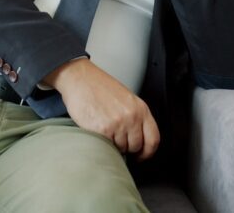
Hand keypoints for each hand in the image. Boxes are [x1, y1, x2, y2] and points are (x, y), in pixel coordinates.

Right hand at [44, 58, 159, 160]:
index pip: (153, 140)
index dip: (147, 152)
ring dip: (113, 145)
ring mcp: (118, 124)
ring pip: (121, 149)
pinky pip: (107, 147)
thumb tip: (139, 139)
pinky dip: (102, 142)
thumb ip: (136, 117)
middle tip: (117, 139)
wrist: (80, 78)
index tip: (141, 155)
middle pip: (136, 147)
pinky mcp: (102, 130)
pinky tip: (98, 129)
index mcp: (140, 108)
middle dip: (127, 147)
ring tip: (105, 130)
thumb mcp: (126, 99)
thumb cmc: (100, 87)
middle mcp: (131, 117)